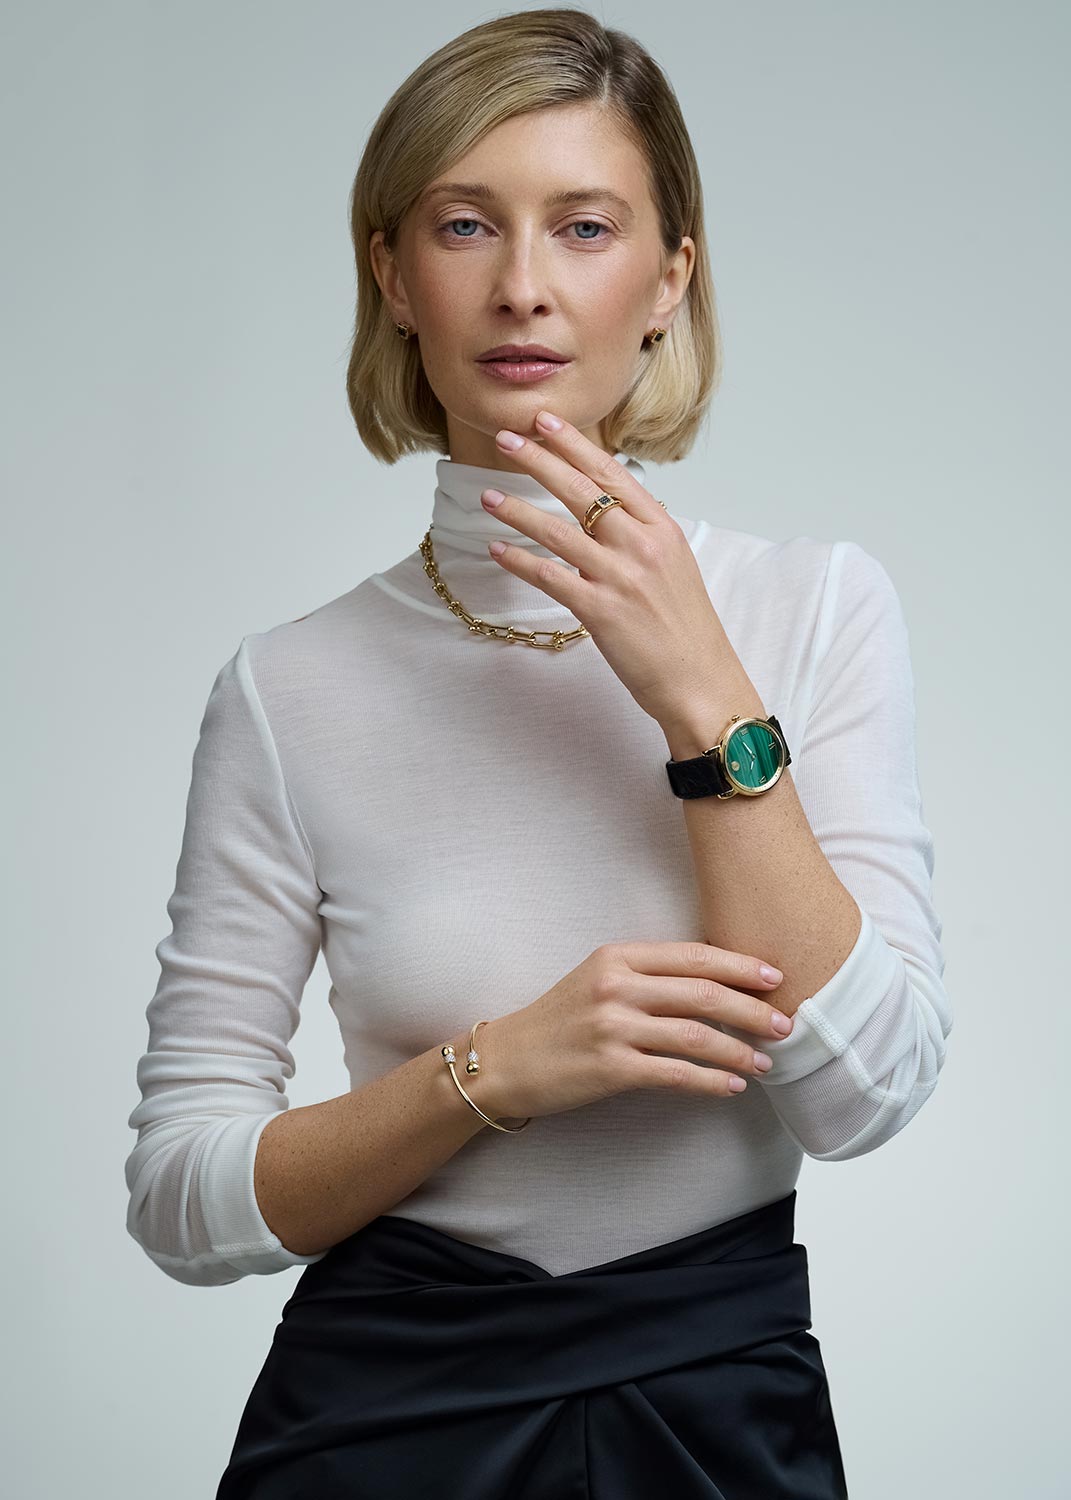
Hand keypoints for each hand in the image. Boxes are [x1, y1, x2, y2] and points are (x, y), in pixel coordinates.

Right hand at [468, 939, 793, 1122]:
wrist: (507, 1061)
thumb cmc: (559, 1020)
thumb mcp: (598, 978)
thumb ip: (648, 975)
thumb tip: (715, 984)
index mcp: (617, 956)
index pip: (693, 956)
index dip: (740, 965)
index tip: (775, 977)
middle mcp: (616, 986)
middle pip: (704, 993)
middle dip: (752, 1009)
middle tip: (786, 1023)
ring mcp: (612, 1027)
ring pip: (696, 1036)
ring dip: (739, 1050)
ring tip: (767, 1063)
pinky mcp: (610, 1068)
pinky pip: (676, 1074)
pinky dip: (711, 1081)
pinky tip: (733, 1086)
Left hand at [481, 413, 736, 726]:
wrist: (701, 681)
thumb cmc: (685, 629)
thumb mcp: (674, 566)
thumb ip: (644, 533)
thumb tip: (612, 508)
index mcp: (662, 528)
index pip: (611, 473)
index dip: (574, 444)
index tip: (545, 422)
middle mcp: (641, 545)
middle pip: (582, 490)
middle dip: (539, 460)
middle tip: (507, 438)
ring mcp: (621, 577)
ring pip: (558, 531)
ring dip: (517, 510)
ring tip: (487, 495)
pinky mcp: (601, 611)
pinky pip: (549, 577)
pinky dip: (519, 561)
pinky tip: (496, 549)